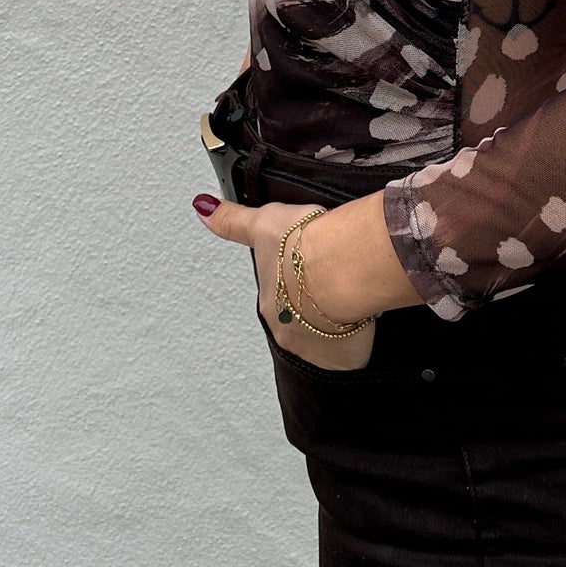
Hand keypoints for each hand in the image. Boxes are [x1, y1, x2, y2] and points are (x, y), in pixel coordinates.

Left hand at [195, 195, 376, 370]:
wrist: (341, 267)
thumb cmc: (304, 248)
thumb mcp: (262, 223)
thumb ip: (233, 221)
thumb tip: (203, 208)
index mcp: (268, 303)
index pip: (278, 296)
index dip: (293, 283)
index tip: (305, 271)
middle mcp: (287, 329)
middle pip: (299, 320)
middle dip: (313, 306)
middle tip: (333, 282)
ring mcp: (315, 347)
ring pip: (323, 338)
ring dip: (334, 324)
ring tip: (350, 299)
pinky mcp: (343, 357)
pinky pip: (347, 353)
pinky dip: (355, 338)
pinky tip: (362, 318)